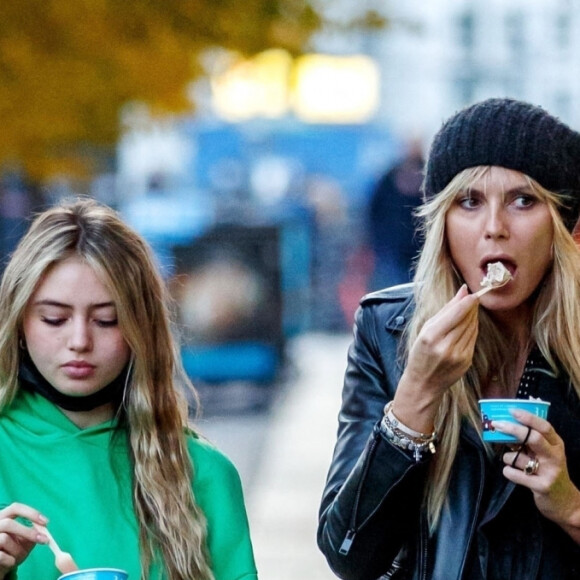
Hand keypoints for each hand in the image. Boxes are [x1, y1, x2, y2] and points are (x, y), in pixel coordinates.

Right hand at [0, 503, 48, 578]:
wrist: (0, 565)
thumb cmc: (13, 549)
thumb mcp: (24, 539)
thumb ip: (33, 532)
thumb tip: (43, 529)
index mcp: (3, 517)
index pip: (15, 508)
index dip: (31, 513)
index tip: (46, 522)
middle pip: (8, 523)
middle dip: (28, 532)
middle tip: (44, 540)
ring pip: (4, 539)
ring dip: (17, 549)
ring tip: (18, 556)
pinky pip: (1, 555)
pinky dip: (10, 560)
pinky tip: (11, 562)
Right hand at [394, 285, 479, 427]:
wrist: (423, 384)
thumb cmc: (420, 354)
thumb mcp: (425, 330)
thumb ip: (445, 311)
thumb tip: (462, 292)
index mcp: (431, 337)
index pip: (455, 314)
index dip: (467, 302)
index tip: (473, 292)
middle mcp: (446, 347)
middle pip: (466, 320)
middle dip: (471, 307)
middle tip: (473, 296)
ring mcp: (458, 356)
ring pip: (472, 328)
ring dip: (473, 316)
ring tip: (469, 309)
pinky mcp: (467, 361)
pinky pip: (473, 339)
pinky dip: (472, 329)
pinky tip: (468, 324)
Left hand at [499, 410, 579, 541]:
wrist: (565, 503)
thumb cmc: (549, 471)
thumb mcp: (546, 453)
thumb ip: (532, 440)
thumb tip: (507, 424)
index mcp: (556, 444)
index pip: (544, 426)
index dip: (527, 417)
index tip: (511, 410)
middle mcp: (555, 456)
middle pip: (533, 438)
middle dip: (512, 429)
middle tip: (496, 424)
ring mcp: (549, 472)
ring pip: (518, 457)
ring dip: (508, 457)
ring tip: (514, 462)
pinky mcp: (542, 486)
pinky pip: (515, 474)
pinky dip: (508, 471)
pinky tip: (512, 472)